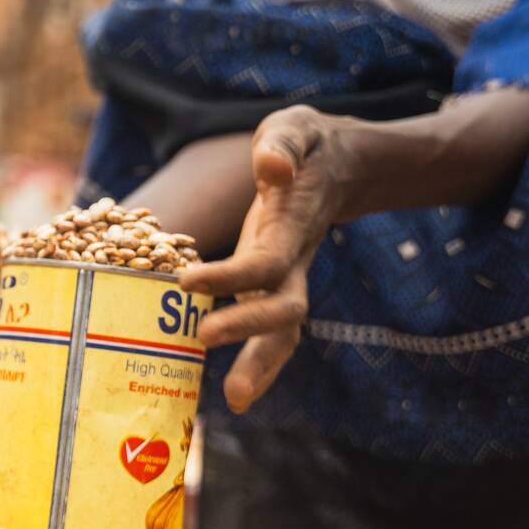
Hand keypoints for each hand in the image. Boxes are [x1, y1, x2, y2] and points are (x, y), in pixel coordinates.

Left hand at [179, 107, 349, 412]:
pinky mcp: (273, 285)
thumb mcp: (297, 127)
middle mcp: (293, 262)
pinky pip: (272, 331)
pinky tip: (237, 392)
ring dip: (261, 366)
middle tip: (204, 342)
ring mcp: (286, 278)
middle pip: (283, 311)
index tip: (188, 282)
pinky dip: (258, 361)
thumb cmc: (307, 144)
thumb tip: (271, 169)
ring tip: (234, 400)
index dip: (230, 276)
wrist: (340, 164)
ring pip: (283, 332)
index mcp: (293, 228)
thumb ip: (283, 144)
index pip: (264, 262)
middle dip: (250, 334)